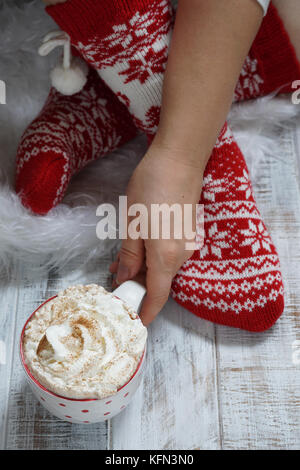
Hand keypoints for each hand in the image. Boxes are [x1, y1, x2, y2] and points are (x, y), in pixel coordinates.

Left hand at [109, 141, 203, 325]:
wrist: (179, 159)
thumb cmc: (152, 188)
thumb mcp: (133, 224)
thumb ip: (130, 256)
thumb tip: (126, 278)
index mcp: (166, 256)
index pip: (158, 295)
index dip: (147, 311)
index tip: (136, 321)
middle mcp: (182, 254)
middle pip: (160, 282)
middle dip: (138, 286)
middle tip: (114, 282)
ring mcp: (187, 243)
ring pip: (163, 267)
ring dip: (143, 270)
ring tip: (119, 262)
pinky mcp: (188, 232)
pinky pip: (169, 254)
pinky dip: (153, 257)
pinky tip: (137, 248)